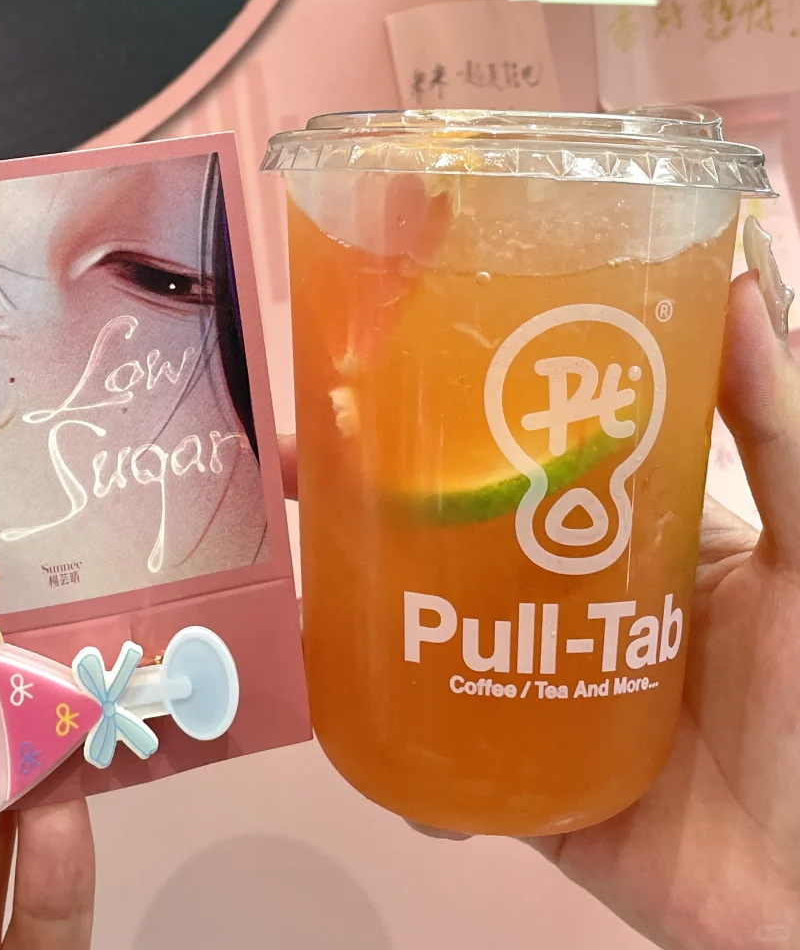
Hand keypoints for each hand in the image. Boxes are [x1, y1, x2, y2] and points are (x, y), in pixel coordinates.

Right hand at [279, 264, 799, 949]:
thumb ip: (778, 425)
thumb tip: (744, 270)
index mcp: (621, 530)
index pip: (524, 449)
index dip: (455, 403)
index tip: (381, 354)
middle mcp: (563, 595)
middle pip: (450, 530)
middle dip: (370, 493)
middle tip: (299, 455)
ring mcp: (528, 683)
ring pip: (420, 626)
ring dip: (349, 596)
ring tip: (292, 558)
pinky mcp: (508, 773)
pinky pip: (424, 745)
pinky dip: (375, 726)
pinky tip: (332, 689)